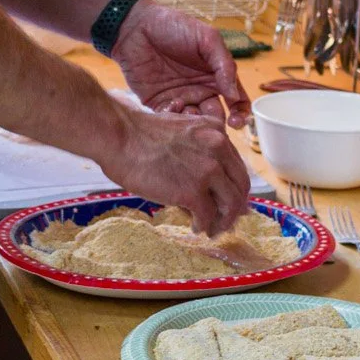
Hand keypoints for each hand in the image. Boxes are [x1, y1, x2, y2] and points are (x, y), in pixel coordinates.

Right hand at [106, 104, 250, 236]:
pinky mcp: (193, 191)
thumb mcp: (181, 131)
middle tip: (227, 220)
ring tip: (213, 229)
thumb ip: (198, 149)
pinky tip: (197, 228)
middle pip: (240, 185)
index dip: (234, 187)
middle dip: (235, 207)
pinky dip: (204, 226)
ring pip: (230, 204)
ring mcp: (208, 169)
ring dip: (223, 221)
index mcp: (215, 130)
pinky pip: (208, 216)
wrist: (119, 135)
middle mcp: (218, 147)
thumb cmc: (138, 134)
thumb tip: (206, 183)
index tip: (229, 201)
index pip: (236, 165)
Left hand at [110, 1, 250, 127]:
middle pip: (216, 116)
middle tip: (212, 124)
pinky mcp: (159, 104)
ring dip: (195, 124)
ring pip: (193, 122)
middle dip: (216, 125)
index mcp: (215, 76)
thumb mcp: (207, 39)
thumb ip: (224, 65)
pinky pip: (170, 120)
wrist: (136, 27)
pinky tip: (171, 106)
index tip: (236, 121)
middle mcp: (200, 90)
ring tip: (189, 111)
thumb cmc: (174, 27)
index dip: (240, 113)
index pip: (236, 100)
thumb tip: (235, 95)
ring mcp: (180, 98)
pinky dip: (174, 120)